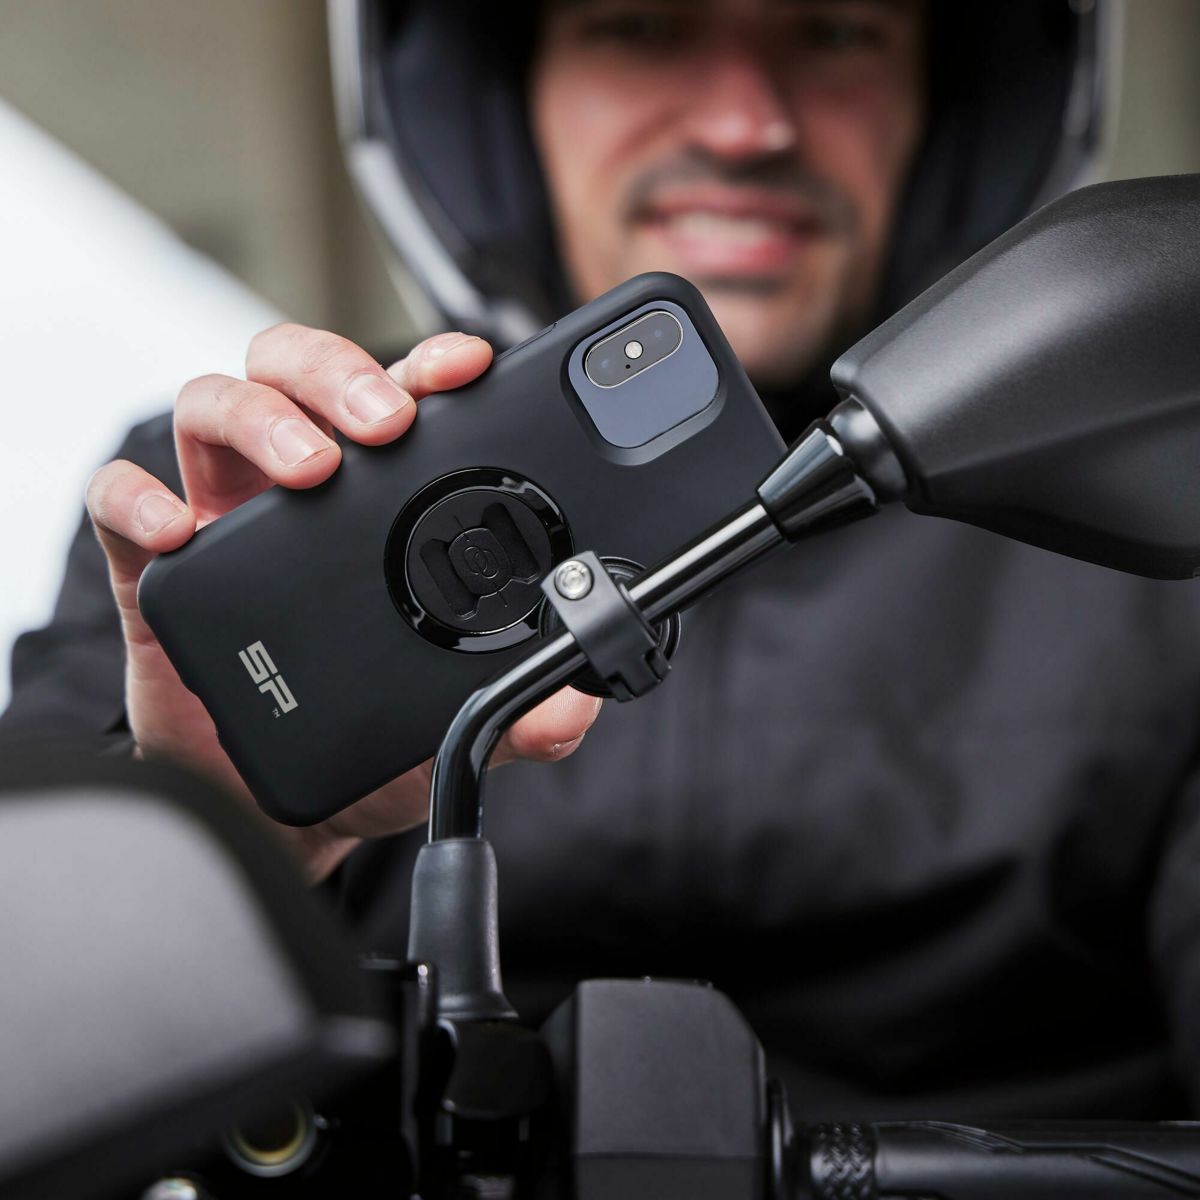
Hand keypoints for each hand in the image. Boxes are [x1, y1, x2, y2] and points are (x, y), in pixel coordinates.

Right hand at [86, 325, 601, 881]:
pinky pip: (120, 503)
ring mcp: (226, 520)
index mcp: (380, 504)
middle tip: (385, 423)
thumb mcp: (454, 730)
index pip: (400, 400)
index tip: (464, 365)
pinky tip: (179, 531)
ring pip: (214, 405)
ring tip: (310, 473)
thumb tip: (572, 705)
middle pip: (298, 370)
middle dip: (340, 373)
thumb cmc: (370, 749)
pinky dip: (138, 497)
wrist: (282, 811)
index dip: (426, 366)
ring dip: (260, 419)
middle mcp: (300, 492)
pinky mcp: (157, 571)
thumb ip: (517, 715)